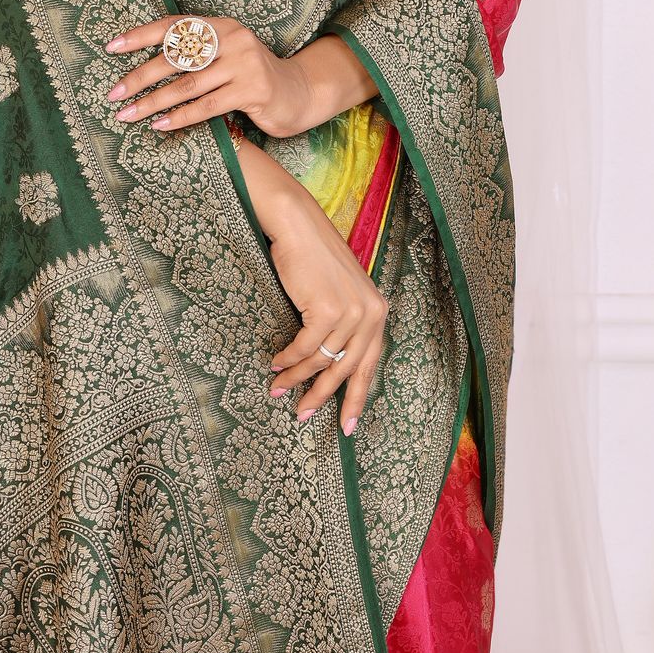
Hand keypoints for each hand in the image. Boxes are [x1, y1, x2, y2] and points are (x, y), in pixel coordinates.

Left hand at [104, 13, 312, 138]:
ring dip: (153, 102)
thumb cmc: (251, 78)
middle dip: (139, 77)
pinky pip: (207, 106)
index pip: (174, 26)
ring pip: (187, 84)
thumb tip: (143, 69)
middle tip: (113, 94)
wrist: (298, 94)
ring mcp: (244, 63)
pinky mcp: (253, 90)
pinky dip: (179, 117)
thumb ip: (196, 56)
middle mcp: (233, 38)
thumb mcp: (225, 58)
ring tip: (128, 115)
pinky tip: (159, 126)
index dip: (141, 36)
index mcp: (221, 25)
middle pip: (176, 57)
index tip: (111, 48)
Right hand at [256, 166, 389, 436]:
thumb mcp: (339, 293)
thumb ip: (344, 326)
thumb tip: (329, 367)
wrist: (298, 225)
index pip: (369, 365)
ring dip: (296, 378)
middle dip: (323, 396)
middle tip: (303, 416)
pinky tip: (275, 364)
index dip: (356, 398)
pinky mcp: (328, 309)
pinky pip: (305, 347)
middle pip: (347, 370)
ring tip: (276, 389)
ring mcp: (351, 311)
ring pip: (322, 361)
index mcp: (378, 312)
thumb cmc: (314, 259)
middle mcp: (371, 313)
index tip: (346, 426)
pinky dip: (288, 359)